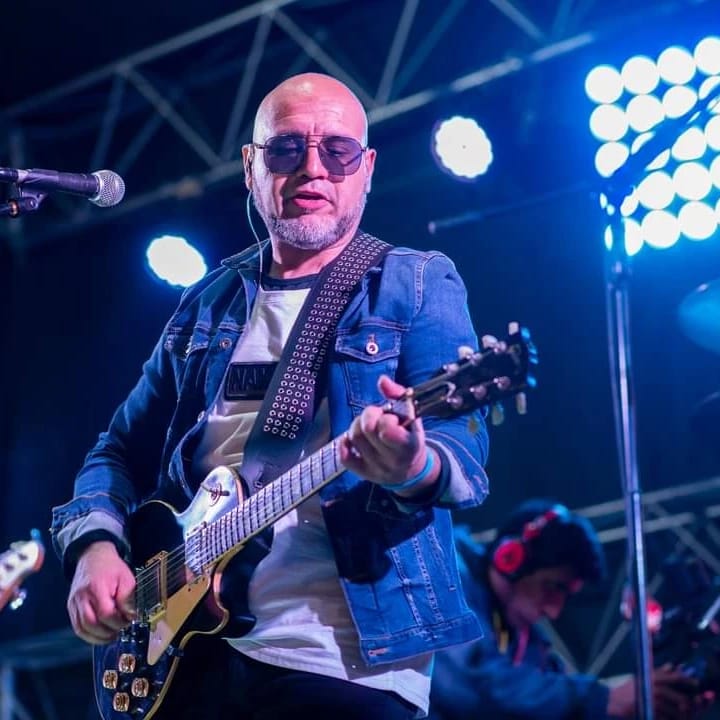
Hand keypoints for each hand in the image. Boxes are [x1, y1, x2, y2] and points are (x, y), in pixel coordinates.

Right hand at [67, 540, 135, 644]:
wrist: (93, 557)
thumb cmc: (111, 567)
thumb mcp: (126, 578)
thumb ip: (128, 598)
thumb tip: (131, 617)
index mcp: (96, 587)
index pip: (105, 613)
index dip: (118, 622)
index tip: (128, 621)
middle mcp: (81, 597)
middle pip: (91, 624)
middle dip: (107, 632)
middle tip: (120, 630)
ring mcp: (73, 603)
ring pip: (81, 629)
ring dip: (97, 637)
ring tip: (112, 635)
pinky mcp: (71, 608)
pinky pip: (77, 627)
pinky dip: (88, 635)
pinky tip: (100, 634)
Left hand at [340, 375, 437, 493]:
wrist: (411, 469)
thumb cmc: (409, 436)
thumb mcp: (412, 416)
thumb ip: (398, 395)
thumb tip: (382, 380)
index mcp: (409, 445)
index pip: (387, 430)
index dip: (384, 418)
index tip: (390, 417)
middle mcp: (393, 460)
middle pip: (366, 429)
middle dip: (368, 415)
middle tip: (375, 416)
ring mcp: (377, 469)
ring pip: (354, 438)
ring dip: (356, 425)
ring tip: (367, 425)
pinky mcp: (364, 474)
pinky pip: (344, 457)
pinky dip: (344, 443)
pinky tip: (353, 439)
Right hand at [607, 666, 699, 718]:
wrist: (612, 700)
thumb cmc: (627, 689)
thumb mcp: (641, 677)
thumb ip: (658, 672)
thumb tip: (672, 666)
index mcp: (652, 677)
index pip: (676, 678)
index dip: (688, 681)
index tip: (696, 684)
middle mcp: (654, 688)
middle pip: (681, 698)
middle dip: (688, 704)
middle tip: (690, 707)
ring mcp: (653, 702)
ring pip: (676, 711)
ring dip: (680, 715)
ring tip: (680, 715)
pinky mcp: (651, 712)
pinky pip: (668, 719)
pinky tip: (669, 718)